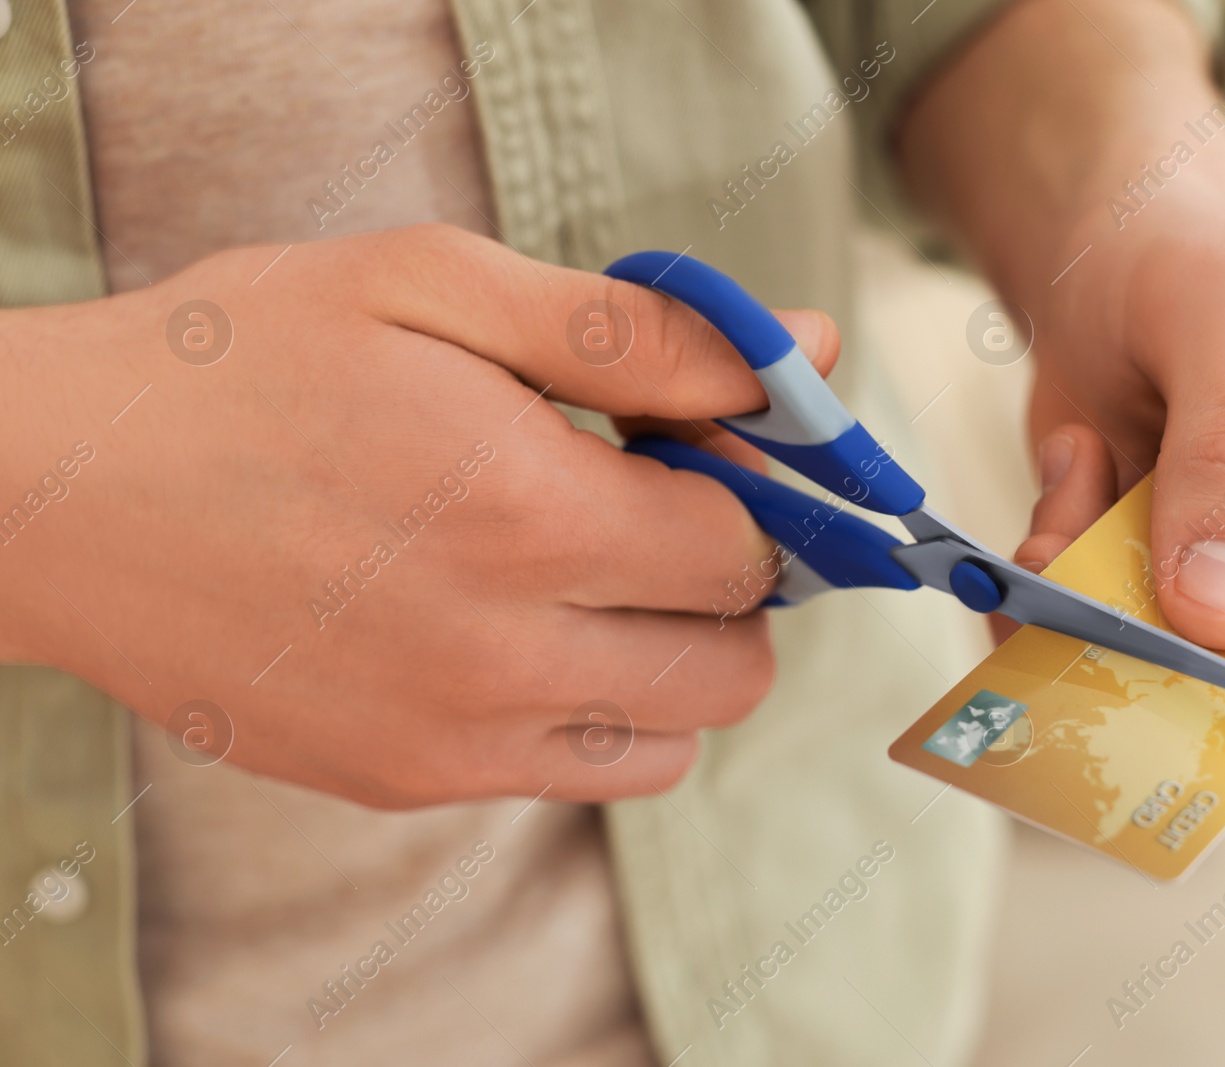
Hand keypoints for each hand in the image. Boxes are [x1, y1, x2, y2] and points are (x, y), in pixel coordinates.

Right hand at [0, 224, 837, 805]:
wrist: (54, 491)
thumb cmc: (240, 363)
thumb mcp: (434, 286)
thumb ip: (637, 334)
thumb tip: (805, 354)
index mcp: (526, 515)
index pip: (747, 544)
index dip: (748, 487)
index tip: (696, 446)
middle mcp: (503, 654)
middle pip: (734, 664)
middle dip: (726, 581)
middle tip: (652, 507)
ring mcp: (452, 738)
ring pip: (670, 736)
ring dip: (670, 655)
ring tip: (585, 571)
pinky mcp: (401, 780)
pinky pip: (574, 771)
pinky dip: (590, 709)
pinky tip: (514, 627)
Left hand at [899, 0, 1224, 648]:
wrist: (1104, 261)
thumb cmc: (1189, 266)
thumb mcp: (1218, 329)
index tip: (1165, 610)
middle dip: (1146, 609)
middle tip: (1075, 534)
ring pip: (1157, 649)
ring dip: (1084, 580)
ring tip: (1073, 472)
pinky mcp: (1156, 581)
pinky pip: (1096, 622)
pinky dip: (1057, 565)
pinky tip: (1064, 477)